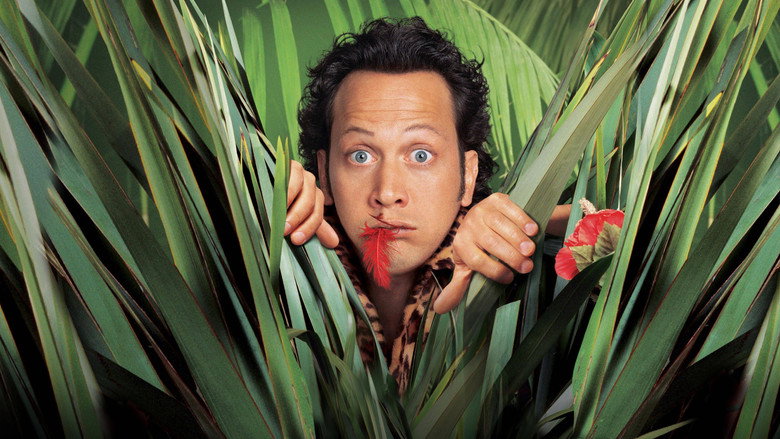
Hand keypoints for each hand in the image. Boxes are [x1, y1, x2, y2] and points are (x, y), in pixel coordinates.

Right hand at [285, 160, 338, 247]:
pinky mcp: (288, 163)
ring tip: (279, 219)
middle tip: (285, 231)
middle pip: (310, 202)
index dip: (308, 228)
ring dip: (291, 205)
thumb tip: (333, 243)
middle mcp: (310, 183)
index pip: (317, 214)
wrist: (260, 178)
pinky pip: (292, 174)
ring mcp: (299, 171)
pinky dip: (286, 188)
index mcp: (315, 197)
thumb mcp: (297, 216)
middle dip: (298, 218)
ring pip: (302, 188)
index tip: (296, 240)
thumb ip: (313, 227)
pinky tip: (278, 200)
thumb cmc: (279, 203)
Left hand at [433, 193, 538, 313]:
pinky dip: (521, 219)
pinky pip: (510, 208)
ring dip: (517, 238)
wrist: (484, 219)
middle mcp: (468, 224)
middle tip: (527, 267)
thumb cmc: (478, 249)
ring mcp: (482, 210)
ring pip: (500, 225)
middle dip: (510, 256)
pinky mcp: (496, 199)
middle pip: (490, 242)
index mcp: (460, 244)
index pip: (476, 260)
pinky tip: (532, 230)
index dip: (493, 270)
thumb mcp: (467, 267)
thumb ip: (457, 287)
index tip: (510, 278)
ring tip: (530, 251)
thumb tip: (440, 310)